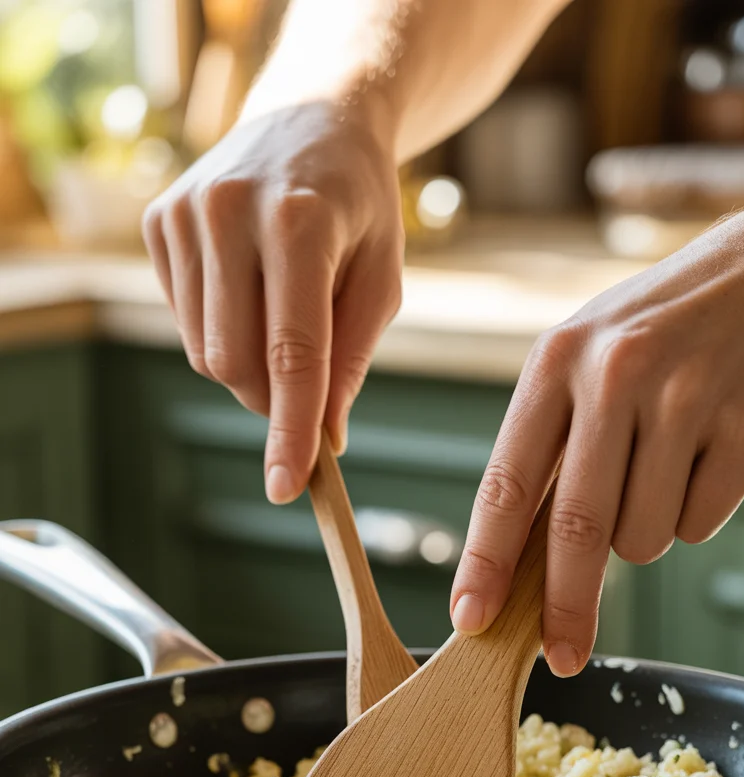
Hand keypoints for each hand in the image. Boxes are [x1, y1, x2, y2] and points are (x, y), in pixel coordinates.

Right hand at [142, 99, 402, 501]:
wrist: (312, 117)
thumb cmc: (359, 206)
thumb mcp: (381, 279)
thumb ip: (351, 360)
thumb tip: (325, 439)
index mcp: (299, 223)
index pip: (292, 354)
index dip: (290, 429)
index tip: (288, 487)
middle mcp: (229, 213)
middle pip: (236, 363)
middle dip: (274, 400)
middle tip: (307, 394)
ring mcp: (184, 214)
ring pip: (204, 351)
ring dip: (247, 369)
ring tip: (283, 321)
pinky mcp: (158, 221)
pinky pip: (184, 323)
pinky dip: (220, 334)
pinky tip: (249, 292)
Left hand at [450, 182, 743, 676]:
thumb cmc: (667, 331)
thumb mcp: (590, 357)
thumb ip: (552, 446)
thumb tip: (519, 561)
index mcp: (558, 361)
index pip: (506, 483)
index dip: (485, 563)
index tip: (470, 620)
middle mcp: (617, 376)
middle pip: (577, 529)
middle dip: (564, 607)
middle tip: (561, 656)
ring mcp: (687, 401)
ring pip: (644, 538)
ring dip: (648, 530)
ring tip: (669, 463)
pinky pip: (701, 525)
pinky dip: (699, 512)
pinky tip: (711, 454)